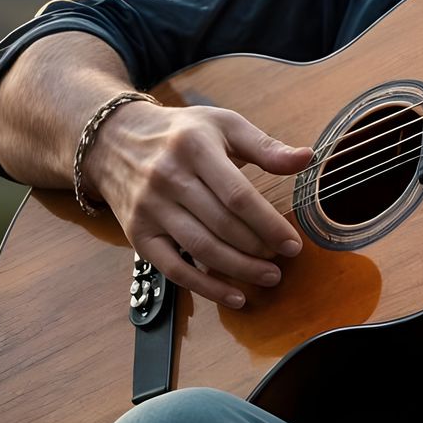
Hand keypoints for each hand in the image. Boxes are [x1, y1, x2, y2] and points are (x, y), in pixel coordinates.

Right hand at [84, 100, 312, 309]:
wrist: (114, 140)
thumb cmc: (182, 133)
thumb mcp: (224, 126)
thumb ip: (266, 147)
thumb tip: (307, 158)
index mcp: (195, 148)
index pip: (237, 195)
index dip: (268, 223)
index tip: (293, 242)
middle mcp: (168, 178)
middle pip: (222, 224)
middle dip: (258, 248)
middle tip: (284, 260)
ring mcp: (150, 209)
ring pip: (201, 248)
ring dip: (239, 269)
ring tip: (269, 276)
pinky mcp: (138, 235)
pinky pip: (174, 269)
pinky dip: (206, 288)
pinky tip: (234, 297)